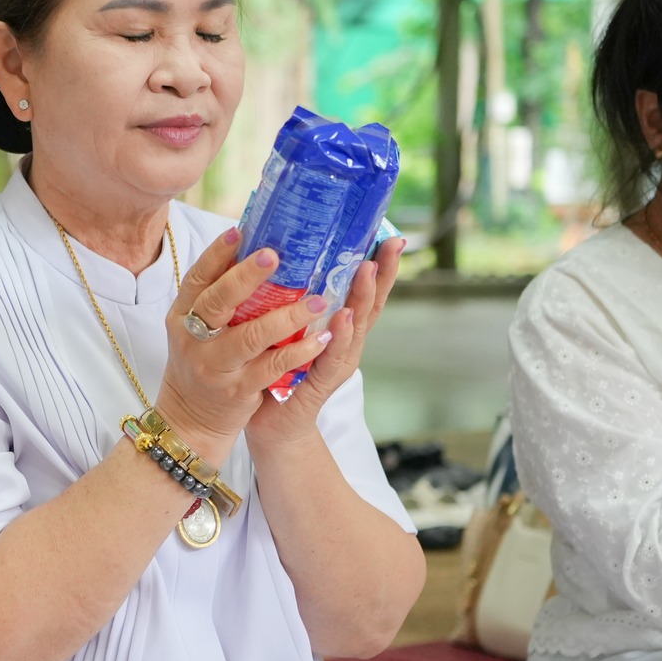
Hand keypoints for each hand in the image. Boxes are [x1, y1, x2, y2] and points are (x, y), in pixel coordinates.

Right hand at [156, 228, 333, 462]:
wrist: (189, 419)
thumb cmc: (203, 362)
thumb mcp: (196, 328)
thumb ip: (218, 297)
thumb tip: (250, 248)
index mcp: (183, 314)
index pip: (197, 278)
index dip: (217, 254)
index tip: (240, 231)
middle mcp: (194, 338)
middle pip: (218, 301)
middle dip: (247, 277)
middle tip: (275, 256)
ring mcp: (216, 366)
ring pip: (251, 336)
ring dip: (287, 316)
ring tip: (319, 300)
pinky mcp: (238, 390)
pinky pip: (272, 367)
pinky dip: (298, 351)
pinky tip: (322, 338)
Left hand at [251, 236, 403, 443]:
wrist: (269, 426)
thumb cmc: (276, 371)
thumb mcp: (286, 328)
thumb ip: (291, 299)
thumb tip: (281, 251)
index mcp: (338, 327)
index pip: (362, 291)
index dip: (377, 264)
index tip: (387, 234)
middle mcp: (345, 344)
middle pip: (370, 304)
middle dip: (382, 273)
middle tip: (391, 244)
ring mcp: (337, 364)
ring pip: (356, 326)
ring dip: (362, 298)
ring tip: (369, 270)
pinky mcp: (320, 385)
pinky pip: (330, 358)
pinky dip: (339, 337)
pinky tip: (343, 318)